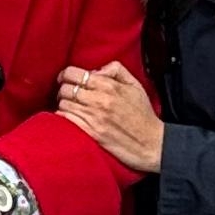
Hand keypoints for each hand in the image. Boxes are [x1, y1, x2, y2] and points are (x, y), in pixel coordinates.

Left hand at [57, 60, 165, 176]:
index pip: (74, 73)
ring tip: (69, 106)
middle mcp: (99, 100)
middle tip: (66, 93)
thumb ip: (116, 70)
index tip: (65, 78)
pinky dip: (63, 117)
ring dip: (63, 104)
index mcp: (109, 86)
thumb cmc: (144, 115)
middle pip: (66, 88)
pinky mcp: (91, 133)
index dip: (65, 74)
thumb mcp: (135, 86)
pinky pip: (67, 120)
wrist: (151, 144)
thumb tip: (96, 70)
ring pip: (64, 104)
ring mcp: (94, 117)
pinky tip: (68, 117)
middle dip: (63, 89)